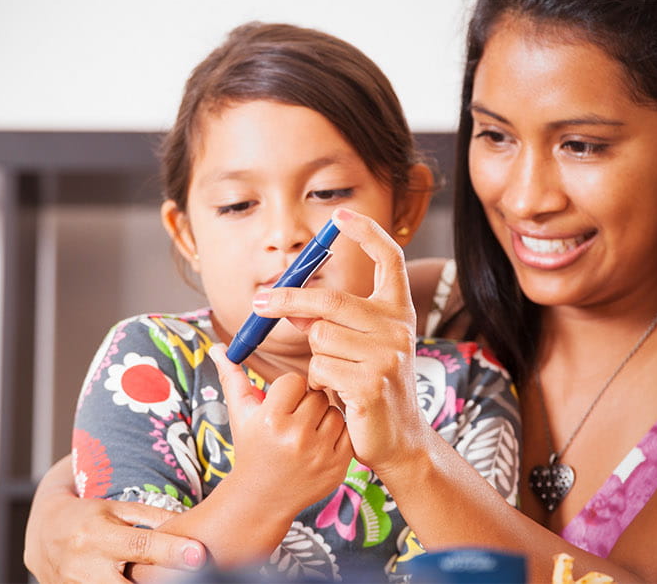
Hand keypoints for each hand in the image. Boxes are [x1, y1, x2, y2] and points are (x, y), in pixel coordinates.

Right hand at [24, 455, 208, 582]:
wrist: (42, 535)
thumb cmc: (86, 517)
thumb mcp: (114, 509)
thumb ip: (150, 516)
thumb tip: (190, 521)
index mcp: (97, 535)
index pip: (140, 545)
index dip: (171, 551)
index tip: (199, 553)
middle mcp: (86, 565)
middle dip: (161, 581)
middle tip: (189, 576)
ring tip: (168, 579)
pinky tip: (135, 583)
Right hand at [210, 344, 352, 513]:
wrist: (262, 496)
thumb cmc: (250, 448)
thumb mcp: (239, 414)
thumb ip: (232, 377)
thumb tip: (219, 348)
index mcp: (270, 420)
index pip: (294, 380)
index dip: (287, 389)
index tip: (280, 403)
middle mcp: (295, 436)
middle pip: (316, 395)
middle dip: (306, 402)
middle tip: (294, 418)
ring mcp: (319, 453)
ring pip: (334, 412)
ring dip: (323, 417)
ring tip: (306, 431)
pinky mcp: (337, 466)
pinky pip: (348, 433)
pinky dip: (336, 435)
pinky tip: (318, 443)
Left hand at [253, 208, 426, 472]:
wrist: (396, 440)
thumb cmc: (368, 389)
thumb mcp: (352, 348)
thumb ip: (326, 322)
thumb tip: (285, 302)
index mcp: (397, 312)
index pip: (389, 260)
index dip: (367, 233)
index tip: (342, 215)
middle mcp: (399, 327)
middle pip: (330, 299)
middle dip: (287, 299)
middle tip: (258, 301)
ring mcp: (389, 355)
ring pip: (320, 337)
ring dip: (314, 358)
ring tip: (336, 378)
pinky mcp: (372, 382)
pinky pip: (320, 368)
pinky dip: (318, 383)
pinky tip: (339, 396)